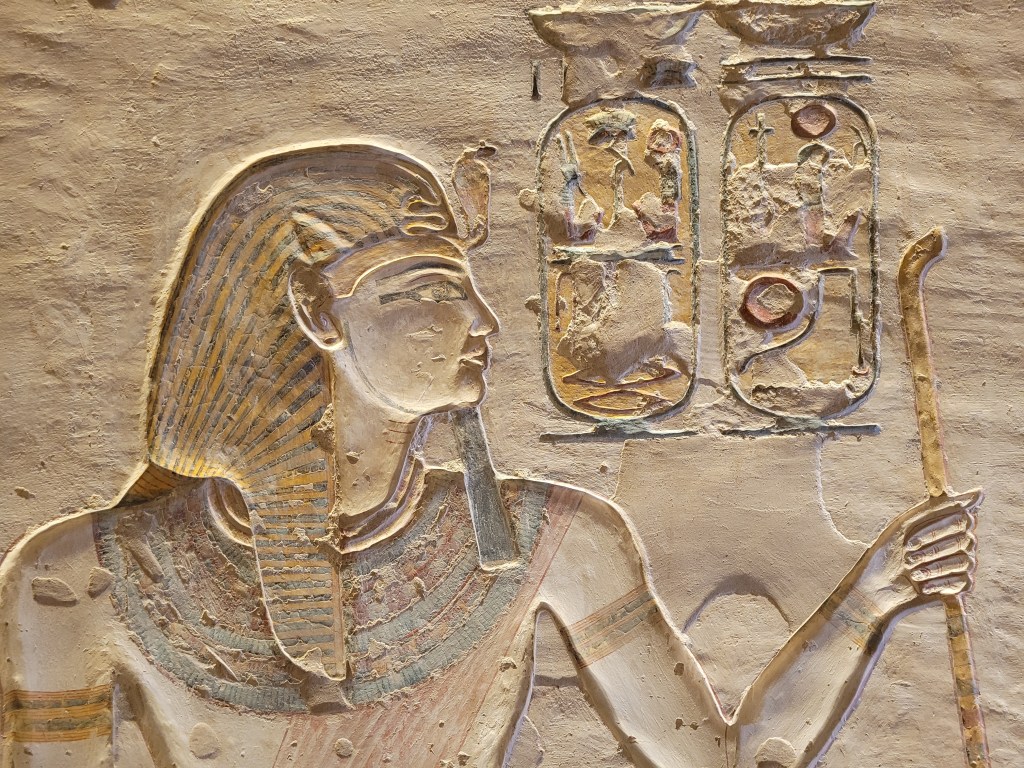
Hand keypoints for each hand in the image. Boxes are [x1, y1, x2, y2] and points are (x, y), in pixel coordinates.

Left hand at [860, 490, 980, 614]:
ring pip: (964, 560)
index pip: (962, 517)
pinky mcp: (962, 585)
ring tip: (912, 572)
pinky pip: (962, 580)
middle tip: (907, 558)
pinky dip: (938, 583)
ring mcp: (963, 563)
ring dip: (932, 567)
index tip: (909, 541)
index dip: (935, 530)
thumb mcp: (906, 524)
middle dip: (930, 550)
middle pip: (964, 539)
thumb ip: (938, 507)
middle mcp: (960, 541)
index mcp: (946, 523)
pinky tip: (921, 586)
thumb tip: (978, 491)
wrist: (877, 589)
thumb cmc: (888, 551)